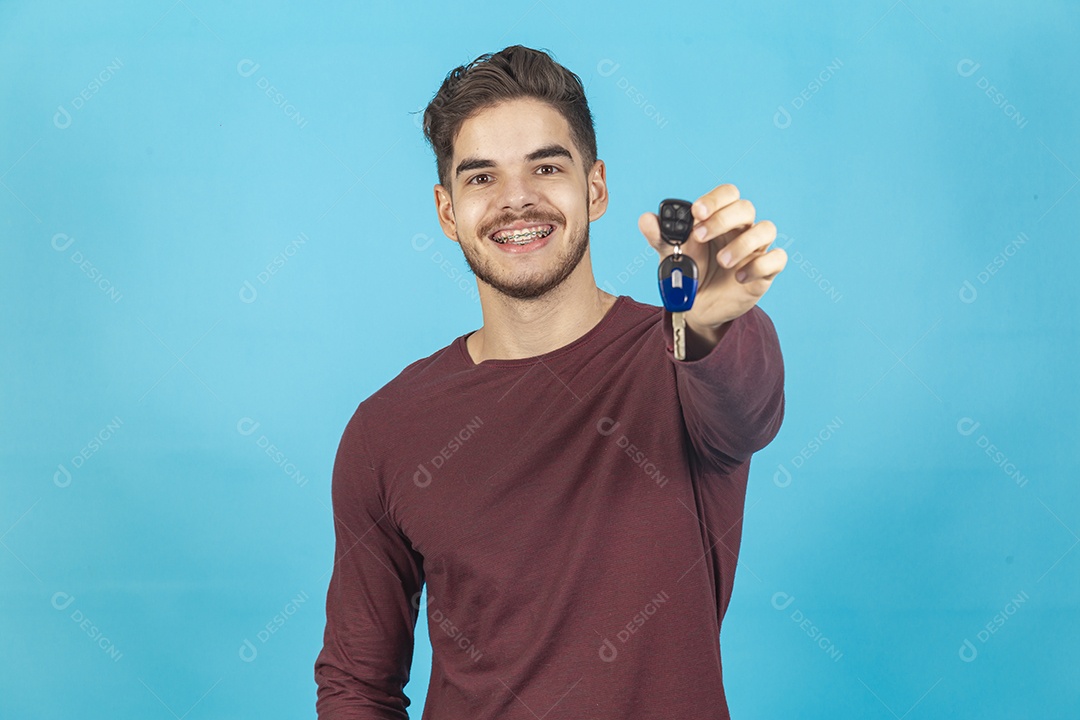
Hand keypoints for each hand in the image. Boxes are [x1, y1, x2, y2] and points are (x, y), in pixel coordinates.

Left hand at [639, 183, 785, 340]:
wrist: (696, 308)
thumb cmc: (689, 272)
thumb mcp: (671, 255)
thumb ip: (660, 237)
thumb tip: (646, 219)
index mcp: (720, 218)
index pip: (728, 194)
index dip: (715, 199)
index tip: (697, 211)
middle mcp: (741, 229)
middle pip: (746, 208)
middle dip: (723, 219)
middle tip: (700, 236)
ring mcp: (755, 250)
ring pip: (766, 229)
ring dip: (743, 243)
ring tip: (721, 261)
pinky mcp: (765, 272)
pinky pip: (777, 259)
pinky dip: (760, 265)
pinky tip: (738, 277)